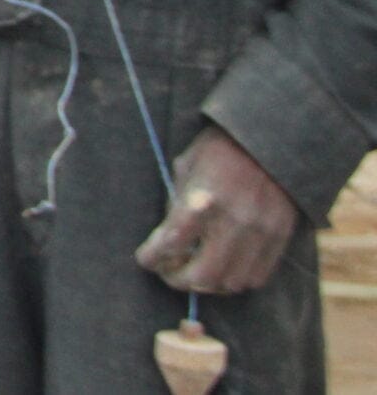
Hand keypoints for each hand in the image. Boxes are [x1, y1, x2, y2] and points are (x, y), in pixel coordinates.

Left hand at [135, 126, 300, 294]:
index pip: (171, 243)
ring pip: (231, 283)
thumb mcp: (187, 167)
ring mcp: (259, 234)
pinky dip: (235, 280)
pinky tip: (223, 270)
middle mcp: (233, 222)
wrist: (272, 140)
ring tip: (196, 273)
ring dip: (208, 285)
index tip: (145, 259)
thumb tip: (168, 236)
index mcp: (203, 199)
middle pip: (202, 275)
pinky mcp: (279, 239)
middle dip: (179, 280)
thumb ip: (177, 202)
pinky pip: (256, 276)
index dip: (153, 257)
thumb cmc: (220, 149)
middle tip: (168, 273)